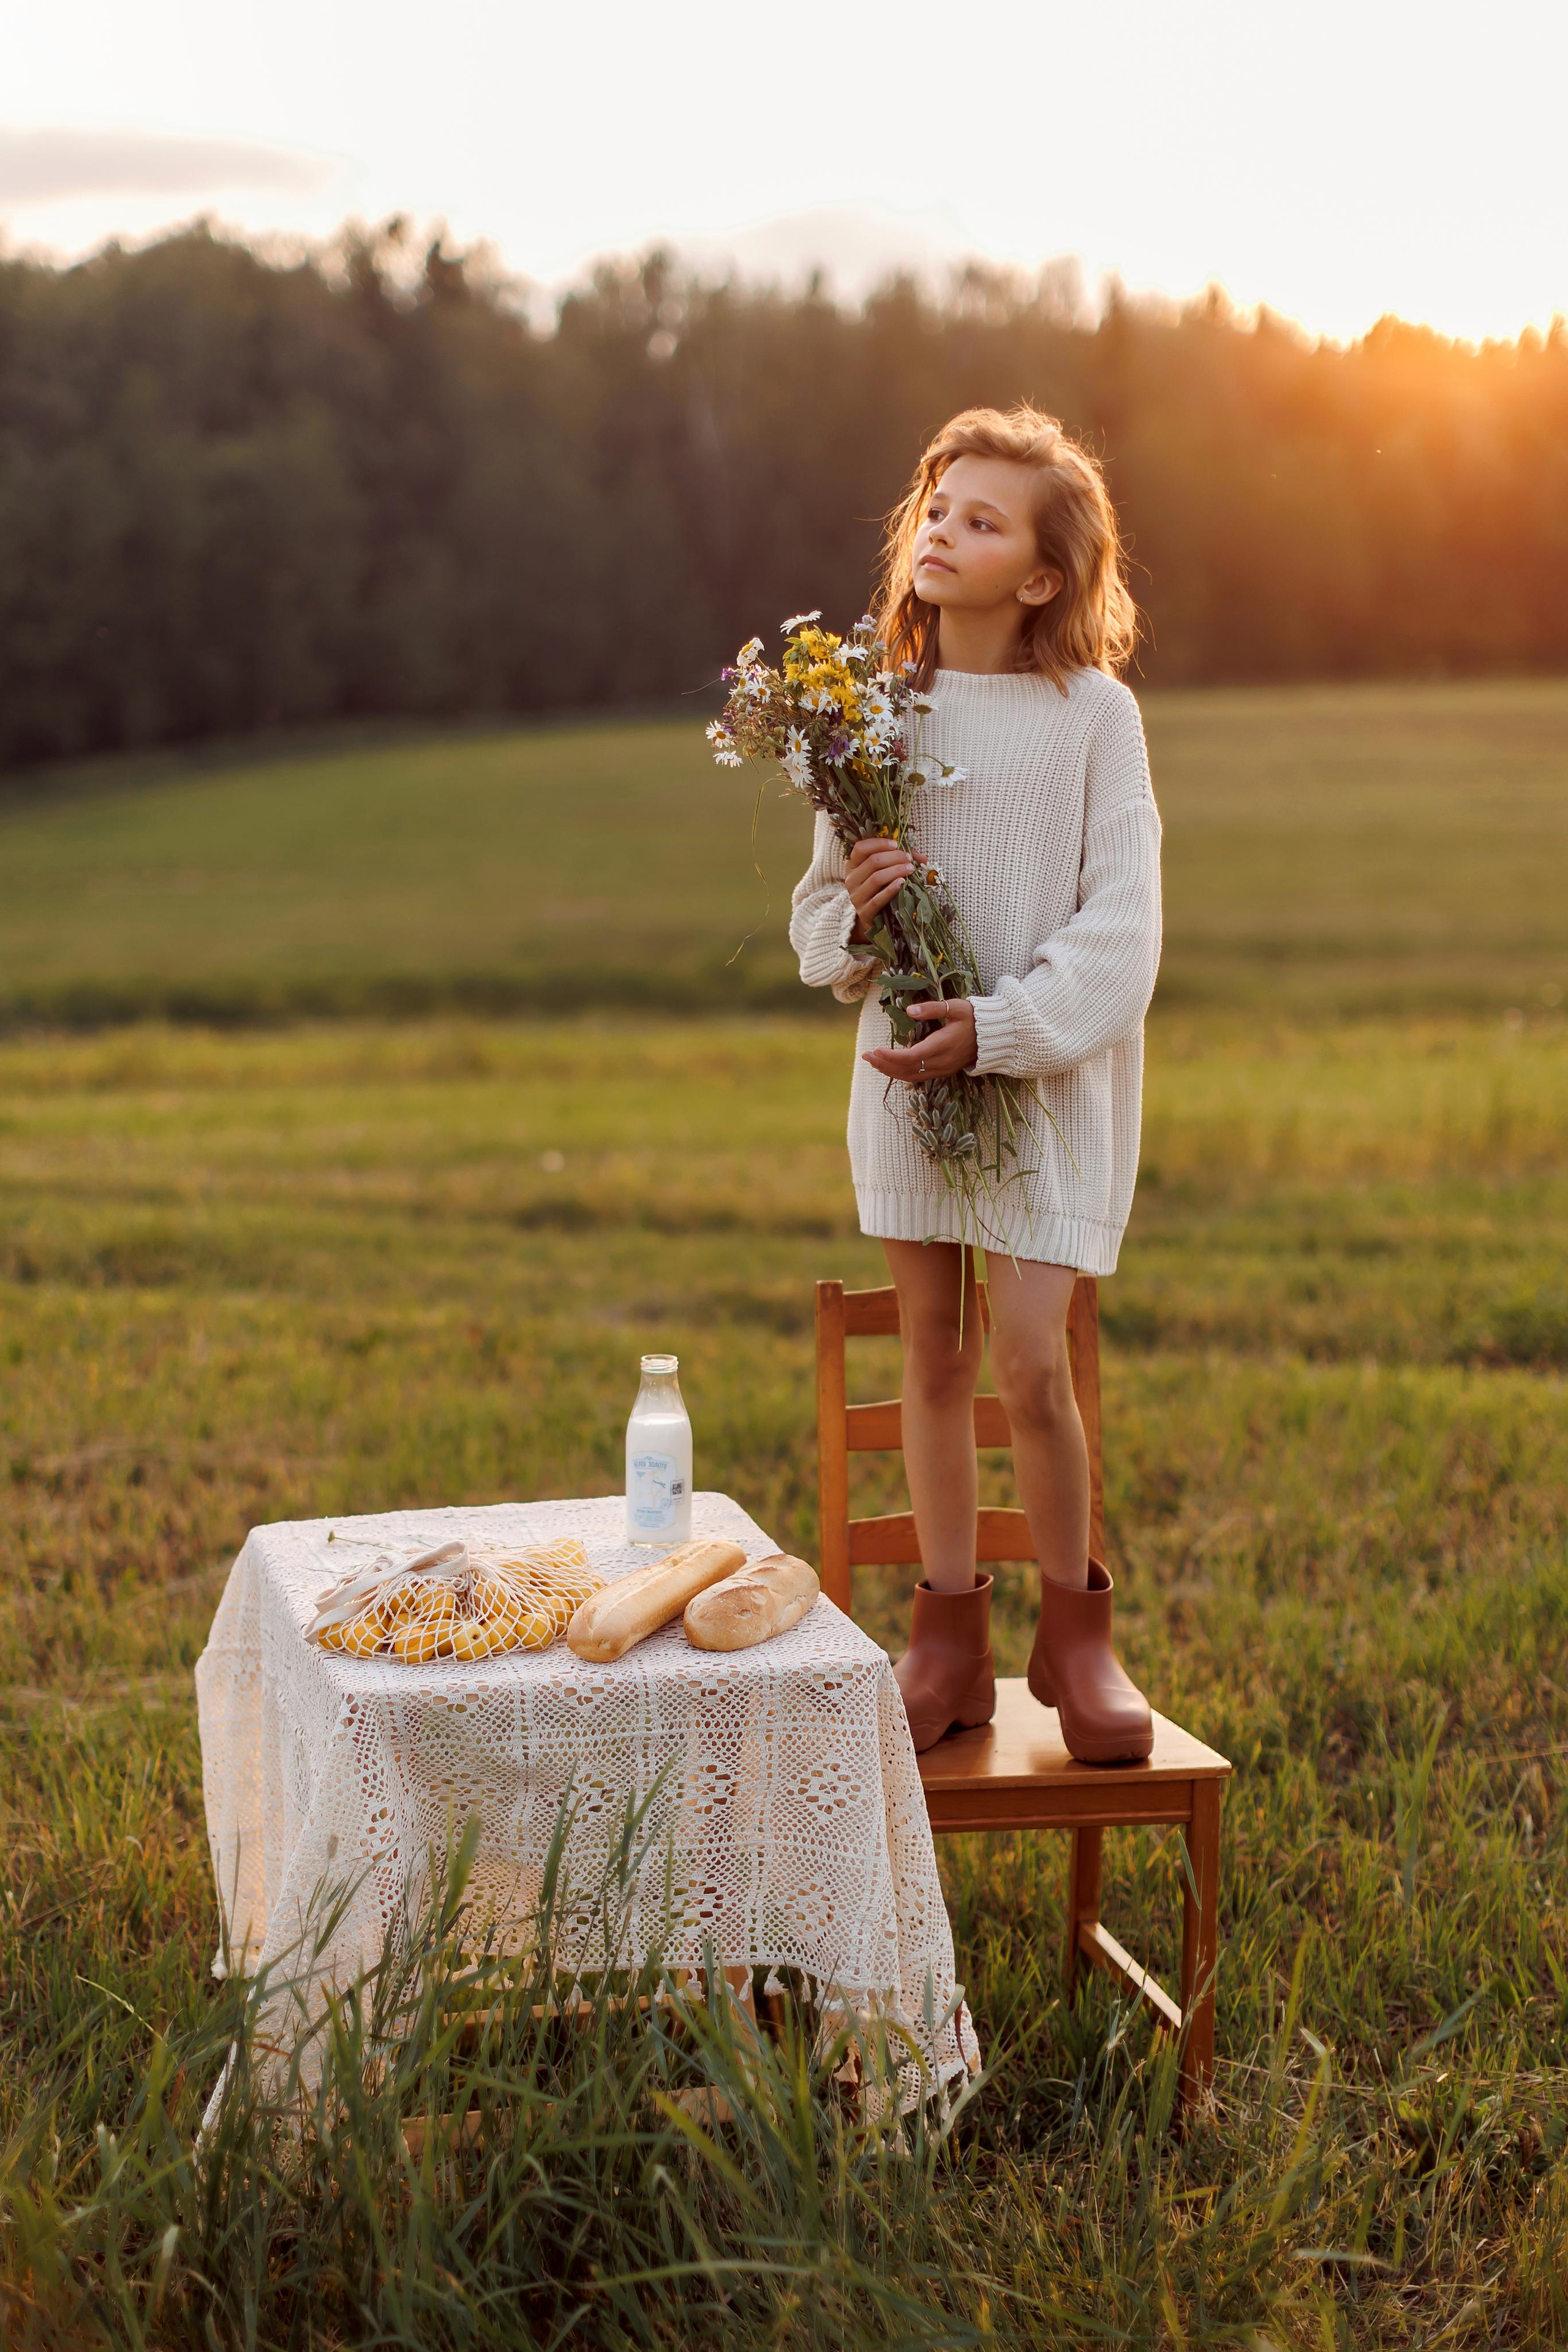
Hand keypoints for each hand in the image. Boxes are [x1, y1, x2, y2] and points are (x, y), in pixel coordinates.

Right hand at [844, 835, 913, 941]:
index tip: (895, 844)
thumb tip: (922, 858)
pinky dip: (891, 889)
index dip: (879, 843)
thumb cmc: (880, 888)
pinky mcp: (864, 912)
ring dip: (896, 870)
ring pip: (876, 878)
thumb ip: (900, 859)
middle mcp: (851, 880)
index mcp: (852, 865)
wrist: (873, 916)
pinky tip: (902, 883)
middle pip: (872, 862)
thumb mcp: (885, 870)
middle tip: (908, 859)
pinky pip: (878, 899)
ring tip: (910, 869)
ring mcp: (856, 896)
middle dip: (894, 857)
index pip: (860, 848)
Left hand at [863, 998, 977, 1084]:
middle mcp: (941, 1062)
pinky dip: (902, 1074)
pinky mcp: (944, 1072)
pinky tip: (891, 1068)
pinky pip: (919, 1077)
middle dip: (884, 1064)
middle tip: (865, 1056)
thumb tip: (909, 1011)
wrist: (994, 1037)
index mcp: (942, 1045)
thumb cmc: (974, 1018)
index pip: (911, 1057)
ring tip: (873, 1063)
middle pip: (907, 1069)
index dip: (891, 1056)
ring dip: (890, 1071)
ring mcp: (943, 1069)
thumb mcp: (956, 1007)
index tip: (874, 1049)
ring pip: (912, 1076)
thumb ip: (932, 1008)